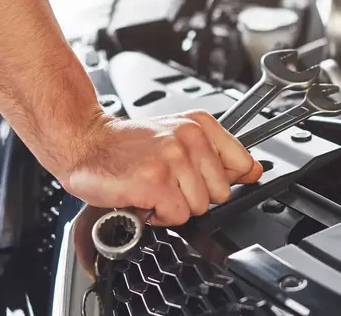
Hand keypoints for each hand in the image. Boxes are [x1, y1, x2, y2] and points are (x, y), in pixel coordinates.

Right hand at [60, 110, 262, 226]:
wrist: (86, 143)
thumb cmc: (128, 145)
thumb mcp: (178, 138)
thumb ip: (219, 155)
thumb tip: (255, 170)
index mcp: (199, 125)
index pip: (241, 163)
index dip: (220, 180)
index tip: (200, 178)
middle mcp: (189, 137)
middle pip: (221, 193)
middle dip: (194, 196)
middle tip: (167, 182)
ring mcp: (173, 158)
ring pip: (199, 207)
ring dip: (173, 206)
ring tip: (153, 188)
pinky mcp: (156, 181)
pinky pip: (177, 216)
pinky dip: (158, 216)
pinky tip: (144, 197)